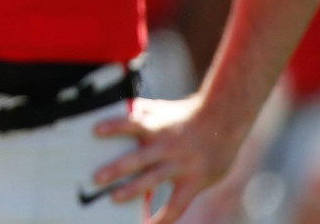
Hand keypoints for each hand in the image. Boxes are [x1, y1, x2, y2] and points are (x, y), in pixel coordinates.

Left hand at [90, 95, 249, 223]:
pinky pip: (177, 204)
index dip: (114, 126)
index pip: (131, 124)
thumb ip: (141, 110)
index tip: (95, 130)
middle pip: (139, 158)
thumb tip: (120, 107)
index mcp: (155, 126)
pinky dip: (164, 217)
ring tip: (114, 198)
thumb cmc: (187, 114)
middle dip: (117, 168)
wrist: (224, 121)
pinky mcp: (193, 181)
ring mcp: (179, 165)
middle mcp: (165, 146)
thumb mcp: (163, 108)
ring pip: (154, 180)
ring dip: (133, 190)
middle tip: (96, 178)